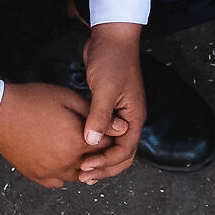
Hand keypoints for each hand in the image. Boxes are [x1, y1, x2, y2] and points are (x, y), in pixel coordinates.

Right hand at [0, 81, 99, 187]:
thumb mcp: (70, 100)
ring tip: (73, 145)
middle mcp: (68, 163)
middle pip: (96, 162)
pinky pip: (59, 181)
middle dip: (97, 149)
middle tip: (86, 133)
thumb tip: (123, 129)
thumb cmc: (33, 102)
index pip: (108, 146)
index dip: (109, 135)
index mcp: (79, 143)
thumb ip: (98, 117)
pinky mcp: (38, 176)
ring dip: (83, 163)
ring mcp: (52, 172)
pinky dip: (64, 172)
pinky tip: (60, 158)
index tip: (103, 126)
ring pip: (80, 174)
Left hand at [78, 21, 144, 182]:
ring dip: (99, 160)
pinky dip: (94, 146)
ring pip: (112, 146)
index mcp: (134, 117)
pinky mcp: (107, 109)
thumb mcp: (106, 88)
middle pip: (122, 154)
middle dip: (104, 168)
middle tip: (83, 177)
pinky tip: (80, 150)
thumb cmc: (112, 59)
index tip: (86, 167)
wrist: (111, 37)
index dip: (106, 163)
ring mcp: (119, 115)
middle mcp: (129, 119)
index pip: (125, 151)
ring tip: (81, 171)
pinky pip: (103, 134)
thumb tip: (92, 142)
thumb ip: (100, 116)